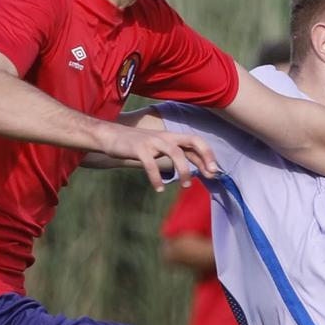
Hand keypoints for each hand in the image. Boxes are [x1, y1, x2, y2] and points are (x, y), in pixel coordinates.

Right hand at [99, 121, 219, 191]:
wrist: (109, 135)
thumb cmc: (138, 145)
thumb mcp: (160, 147)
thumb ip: (178, 154)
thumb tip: (199, 167)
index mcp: (172, 136)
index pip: (196, 142)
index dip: (208, 156)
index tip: (215, 172)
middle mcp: (165, 136)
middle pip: (192, 140)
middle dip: (205, 155)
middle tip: (211, 173)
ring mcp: (152, 141)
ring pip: (175, 152)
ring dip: (184, 170)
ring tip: (186, 186)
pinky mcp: (139, 148)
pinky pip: (150, 164)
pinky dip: (156, 178)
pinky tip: (159, 189)